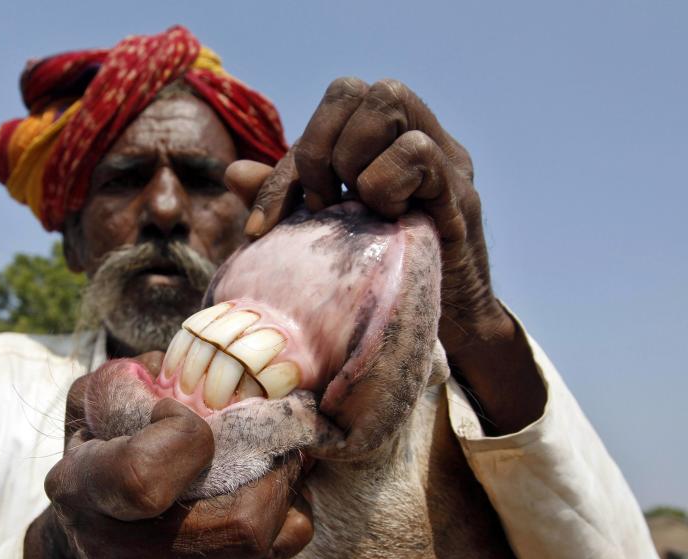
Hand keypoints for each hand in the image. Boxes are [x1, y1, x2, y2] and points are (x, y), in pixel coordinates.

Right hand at [27, 358, 313, 558]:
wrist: (86, 534)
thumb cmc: (104, 447)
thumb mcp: (102, 399)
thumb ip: (143, 378)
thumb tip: (212, 378)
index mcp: (83, 489)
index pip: (145, 479)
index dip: (185, 437)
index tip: (178, 414)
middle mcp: (113, 555)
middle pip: (241, 523)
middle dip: (273, 469)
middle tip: (273, 435)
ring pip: (269, 539)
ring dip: (285, 491)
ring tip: (269, 462)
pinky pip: (274, 557)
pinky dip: (282, 519)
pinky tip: (255, 497)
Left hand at [225, 77, 546, 434]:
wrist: (444, 334)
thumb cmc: (379, 282)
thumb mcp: (323, 236)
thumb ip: (287, 202)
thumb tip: (234, 171)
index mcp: (383, 145)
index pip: (323, 116)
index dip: (285, 164)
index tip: (260, 227)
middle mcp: (418, 137)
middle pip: (354, 89)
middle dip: (317, 148)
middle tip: (318, 208)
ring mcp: (445, 160)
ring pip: (388, 98)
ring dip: (351, 161)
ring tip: (355, 213)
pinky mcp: (460, 195)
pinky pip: (415, 151)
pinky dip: (384, 184)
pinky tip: (387, 223)